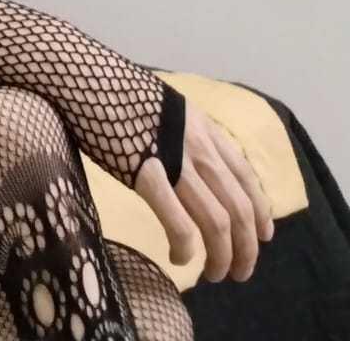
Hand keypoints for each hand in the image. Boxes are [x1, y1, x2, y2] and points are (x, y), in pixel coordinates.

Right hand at [135, 97, 274, 282]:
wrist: (87, 77)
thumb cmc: (117, 90)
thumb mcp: (166, 107)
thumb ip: (184, 134)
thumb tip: (190, 161)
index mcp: (204, 129)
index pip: (246, 178)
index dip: (260, 212)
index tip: (262, 237)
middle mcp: (200, 147)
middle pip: (239, 208)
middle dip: (246, 248)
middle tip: (239, 272)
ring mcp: (175, 162)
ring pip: (218, 222)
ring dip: (221, 256)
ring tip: (214, 274)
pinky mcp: (147, 176)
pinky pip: (179, 222)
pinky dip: (185, 247)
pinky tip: (178, 257)